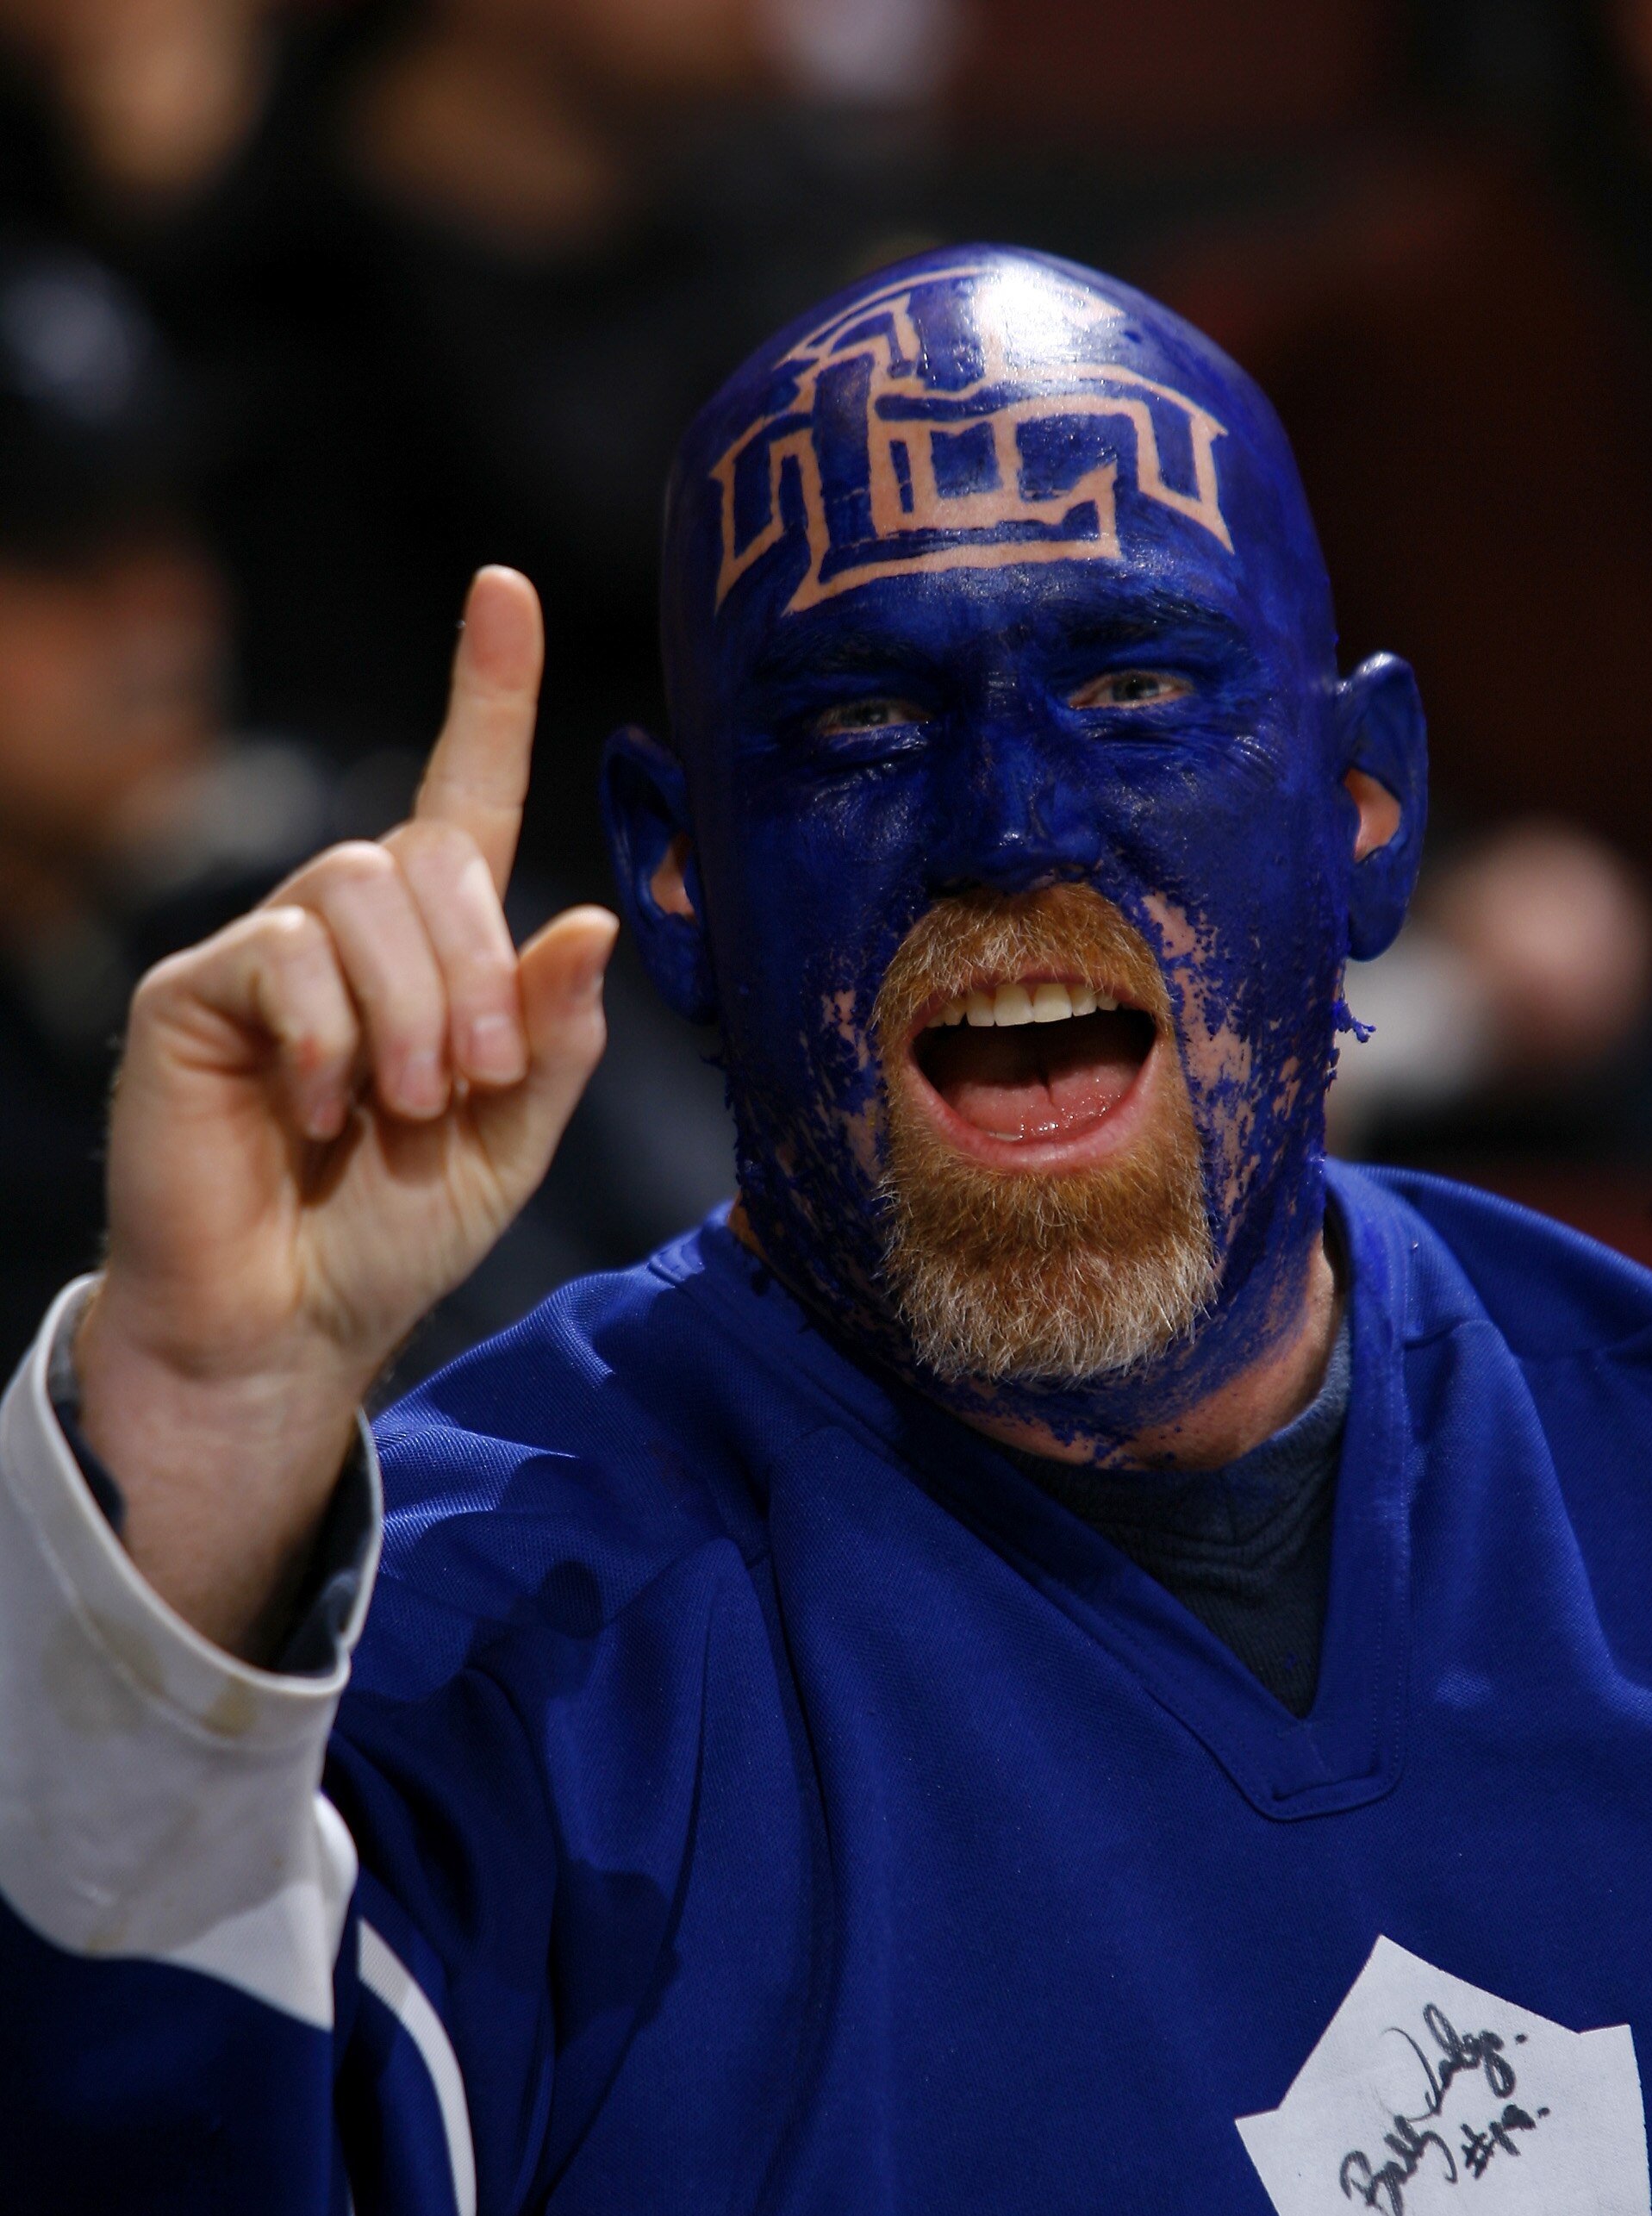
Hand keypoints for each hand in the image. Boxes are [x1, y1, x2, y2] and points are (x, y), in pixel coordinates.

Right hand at [75, 567, 620, 1657]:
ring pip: (358, 892)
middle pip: (425, 853)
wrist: (289, 1325)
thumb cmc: (394, 1232)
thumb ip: (554, 1036)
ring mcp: (264, 952)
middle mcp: (347, 930)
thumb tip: (592, 920)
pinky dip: (324, 1038)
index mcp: (437, 955)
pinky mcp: (195, 991)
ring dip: (411, 1008)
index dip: (486, 693)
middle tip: (473, 1082)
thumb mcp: (512, 1141)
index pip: (466, 798)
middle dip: (476, 968)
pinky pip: (280, 952)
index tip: (506, 591)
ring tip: (405, 1105)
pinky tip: (318, 1112)